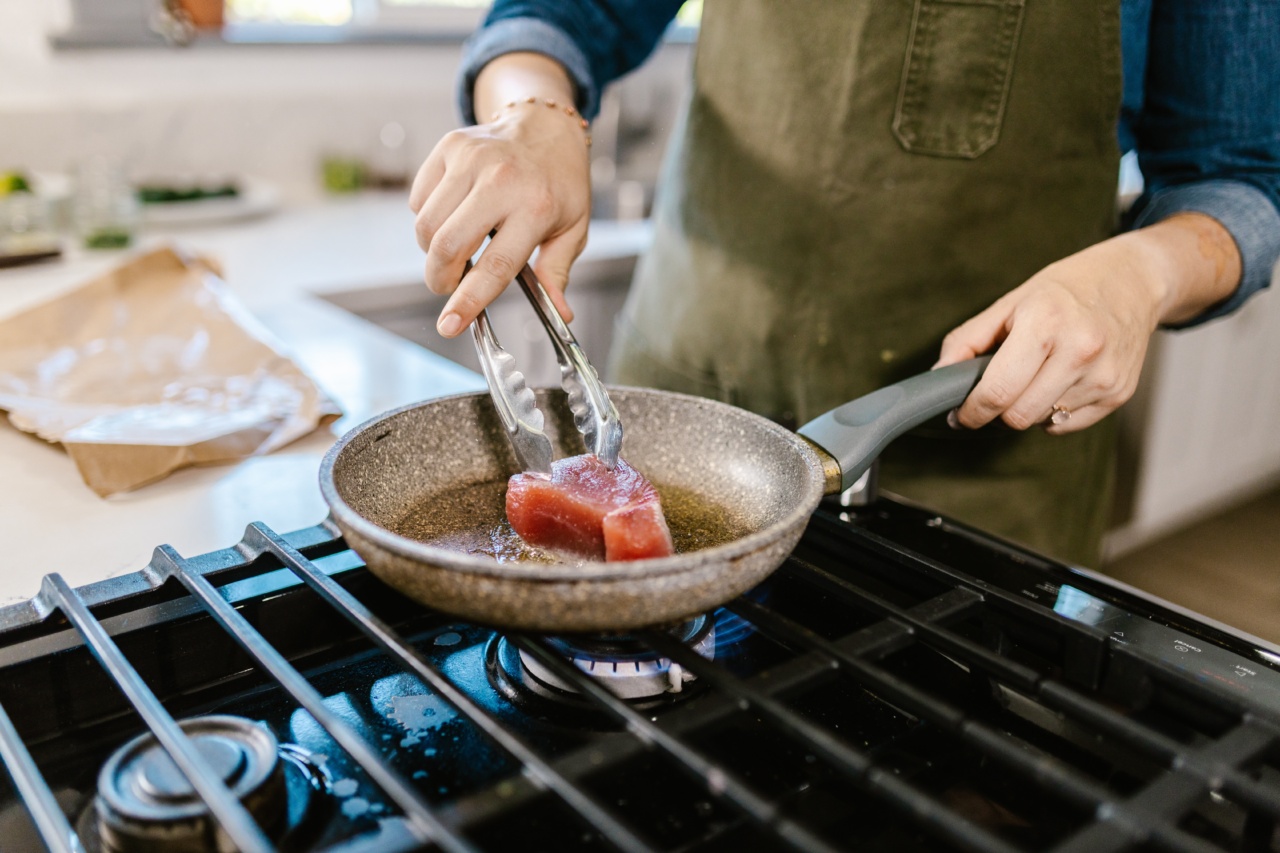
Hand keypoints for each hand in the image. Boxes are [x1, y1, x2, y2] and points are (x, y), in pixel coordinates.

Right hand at [409, 54, 590, 337]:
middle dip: (440, 278)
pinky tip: (453, 215)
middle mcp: (501, 180)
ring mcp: (471, 160)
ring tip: (456, 249)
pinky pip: (419, 200)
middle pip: (448, 246)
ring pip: (427, 226)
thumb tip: (560, 314)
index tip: (449, 326)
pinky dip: (427, 219)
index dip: (468, 301)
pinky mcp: (449, 147)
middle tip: (449, 286)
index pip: (495, 266)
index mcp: (536, 207)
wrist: (546, 126)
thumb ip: (557, 273)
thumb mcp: (572, 229)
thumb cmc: (560, 184)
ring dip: (432, 251)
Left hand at [935, 213, 1240, 433]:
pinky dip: (1053, 412)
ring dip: (1027, 408)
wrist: (1134, 281)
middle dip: (998, 411)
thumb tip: (939, 376)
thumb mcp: (1010, 302)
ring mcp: (1104, 376)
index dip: (972, 411)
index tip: (961, 414)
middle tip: (995, 392)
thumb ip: (968, 340)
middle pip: (1018, 416)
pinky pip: (1068, 425)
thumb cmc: (1066, 289)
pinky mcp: (1119, 393)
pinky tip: (1059, 381)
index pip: (998, 392)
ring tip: (1035, 374)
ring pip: (1042, 421)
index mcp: (1045, 324)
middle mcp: (1079, 351)